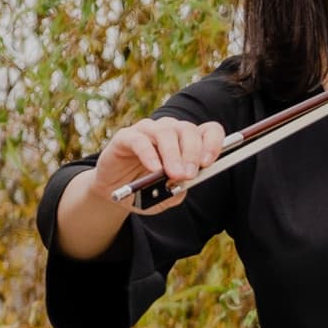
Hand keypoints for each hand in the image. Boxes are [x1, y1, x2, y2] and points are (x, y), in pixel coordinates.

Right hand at [92, 115, 227, 214]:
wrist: (114, 192)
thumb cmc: (146, 190)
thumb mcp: (166, 197)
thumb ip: (177, 192)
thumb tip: (184, 184)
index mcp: (186, 141)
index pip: (209, 131)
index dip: (213, 143)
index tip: (209, 163)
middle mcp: (169, 130)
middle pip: (188, 130)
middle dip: (192, 153)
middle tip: (189, 174)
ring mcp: (147, 131)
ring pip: (166, 132)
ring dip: (173, 154)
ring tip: (174, 174)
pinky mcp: (125, 137)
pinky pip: (139, 140)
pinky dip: (149, 154)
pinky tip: (154, 168)